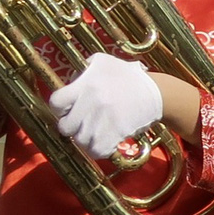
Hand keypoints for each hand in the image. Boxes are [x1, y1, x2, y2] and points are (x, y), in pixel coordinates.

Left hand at [49, 52, 164, 158]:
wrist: (157, 92)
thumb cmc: (129, 76)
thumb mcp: (104, 62)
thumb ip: (84, 70)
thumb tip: (71, 80)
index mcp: (85, 85)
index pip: (55, 103)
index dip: (60, 108)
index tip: (68, 109)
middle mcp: (91, 103)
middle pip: (65, 127)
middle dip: (71, 126)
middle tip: (81, 123)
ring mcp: (102, 121)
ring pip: (80, 141)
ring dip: (85, 138)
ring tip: (94, 132)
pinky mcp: (115, 135)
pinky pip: (96, 151)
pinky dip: (98, 150)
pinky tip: (103, 142)